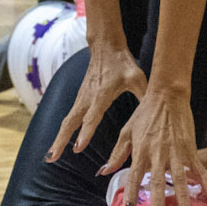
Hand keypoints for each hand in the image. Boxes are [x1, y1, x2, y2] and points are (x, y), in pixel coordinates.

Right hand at [49, 45, 147, 160]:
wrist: (105, 47)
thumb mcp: (137, 77)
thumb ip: (144, 95)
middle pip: (71, 122)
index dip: (86, 132)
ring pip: (67, 121)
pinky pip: (69, 117)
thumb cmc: (122, 63)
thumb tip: (156, 113)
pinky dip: (63, 131)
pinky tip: (60, 143)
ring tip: (51, 157)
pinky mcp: (79, 98)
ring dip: (58, 139)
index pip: (92, 116)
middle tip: (51, 158)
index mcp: (102, 94)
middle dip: (61, 140)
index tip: (78, 147)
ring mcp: (81, 98)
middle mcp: (87, 97)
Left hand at [105, 84, 205, 205]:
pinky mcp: (189, 148)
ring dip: (184, 199)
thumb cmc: (144, 114)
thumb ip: (117, 154)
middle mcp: (157, 154)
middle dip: (159, 203)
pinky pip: (198, 168)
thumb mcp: (126, 132)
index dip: (131, 196)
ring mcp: (175, 152)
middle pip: (157, 183)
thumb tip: (104, 171)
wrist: (167, 96)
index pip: (133, 178)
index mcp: (140, 151)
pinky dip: (205, 181)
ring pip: (180, 179)